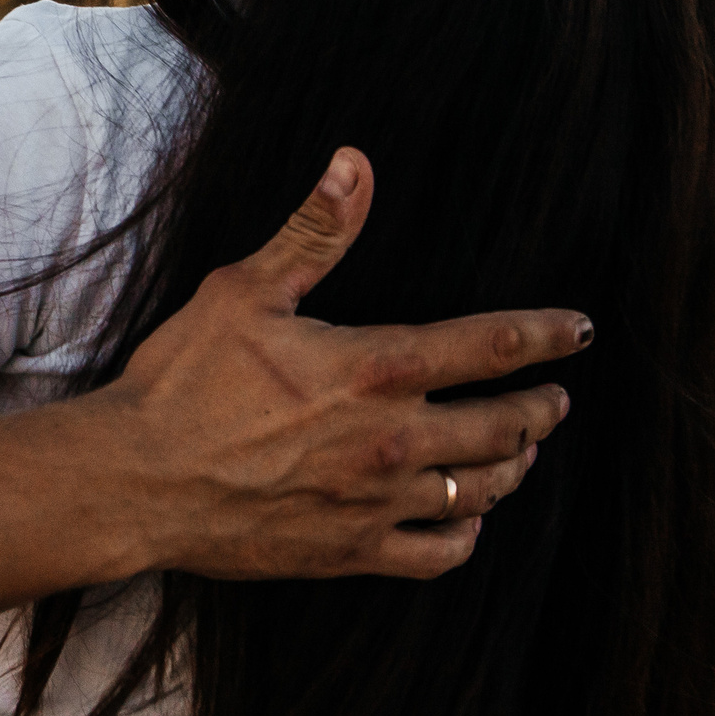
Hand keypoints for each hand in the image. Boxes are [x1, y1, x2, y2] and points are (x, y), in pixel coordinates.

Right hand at [111, 148, 584, 580]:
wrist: (136, 481)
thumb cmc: (183, 381)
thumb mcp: (244, 291)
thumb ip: (314, 232)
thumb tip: (355, 163)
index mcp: (375, 369)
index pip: (492, 345)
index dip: (546, 334)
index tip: (578, 330)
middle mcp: (393, 439)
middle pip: (507, 427)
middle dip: (542, 410)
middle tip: (555, 399)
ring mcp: (377, 502)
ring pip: (483, 490)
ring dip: (514, 467)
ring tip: (521, 452)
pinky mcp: (351, 551)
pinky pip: (439, 553)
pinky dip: (467, 534)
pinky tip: (467, 520)